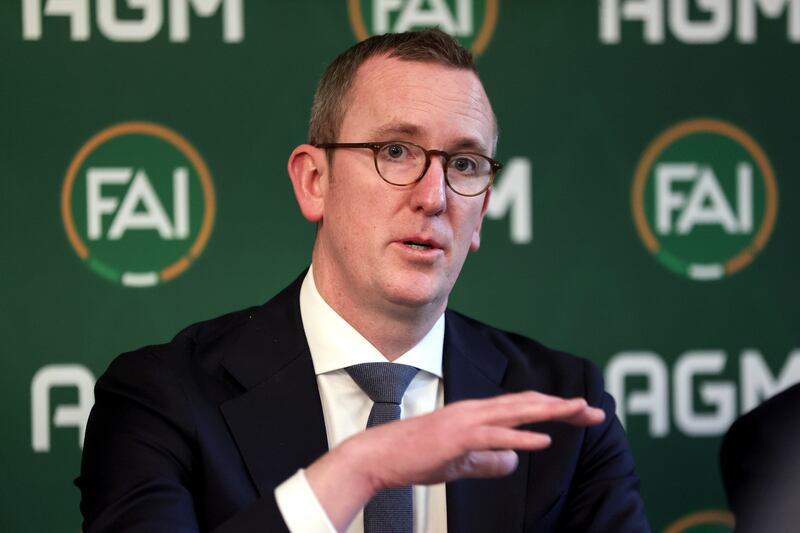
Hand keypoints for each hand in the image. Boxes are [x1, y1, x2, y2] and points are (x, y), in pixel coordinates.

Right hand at [304, 391, 604, 530]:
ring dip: (550, 412)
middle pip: (528, 404)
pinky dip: (521, 438)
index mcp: (476, 414)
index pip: (522, 407)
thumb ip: (489, 461)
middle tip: (595, 411)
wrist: (380, 456)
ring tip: (580, 413)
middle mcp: (475, 410)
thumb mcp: (461, 463)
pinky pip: (495, 437)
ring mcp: (466, 421)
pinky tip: (544, 441)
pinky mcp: (458, 437)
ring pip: (517, 412)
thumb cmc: (416, 457)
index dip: (553, 409)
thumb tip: (515, 463)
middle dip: (563, 407)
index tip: (580, 414)